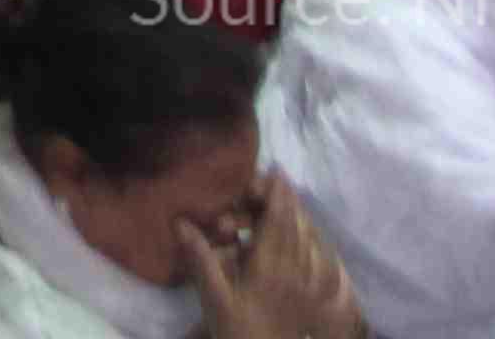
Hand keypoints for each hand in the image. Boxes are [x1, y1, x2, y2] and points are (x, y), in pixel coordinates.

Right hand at [177, 179, 367, 338]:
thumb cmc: (236, 329)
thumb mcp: (213, 296)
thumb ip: (200, 257)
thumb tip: (180, 221)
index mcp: (269, 266)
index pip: (277, 222)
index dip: (278, 195)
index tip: (275, 171)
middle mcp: (291, 270)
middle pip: (295, 227)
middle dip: (288, 201)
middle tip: (278, 180)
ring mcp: (302, 284)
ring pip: (307, 243)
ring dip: (299, 218)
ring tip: (289, 202)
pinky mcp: (306, 297)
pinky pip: (314, 262)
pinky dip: (309, 242)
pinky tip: (304, 240)